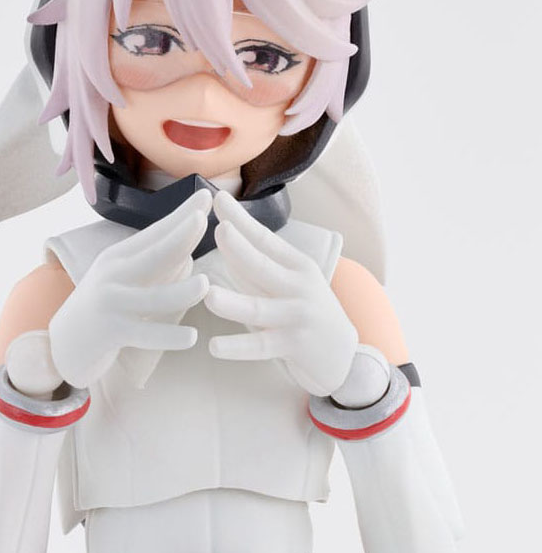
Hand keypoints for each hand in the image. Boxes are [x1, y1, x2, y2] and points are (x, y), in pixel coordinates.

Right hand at [49, 189, 211, 387]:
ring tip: (204, 284)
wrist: (64, 344)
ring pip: (153, 297)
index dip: (182, 214)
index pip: (156, 232)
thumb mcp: (124, 281)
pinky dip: (169, 336)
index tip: (207, 194)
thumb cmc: (104, 308)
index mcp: (120, 257)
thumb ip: (154, 270)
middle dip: (179, 235)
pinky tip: (191, 337)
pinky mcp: (111, 332)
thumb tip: (190, 258)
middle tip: (201, 218)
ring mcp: (111, 302)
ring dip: (180, 291)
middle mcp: (113, 274)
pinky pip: (145, 334)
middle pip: (154, 254)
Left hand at [205, 191, 356, 395]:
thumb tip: (225, 242)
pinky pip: (260, 345)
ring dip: (232, 302)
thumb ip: (259, 268)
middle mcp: (299, 287)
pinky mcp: (293, 345)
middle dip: (240, 248)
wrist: (343, 353)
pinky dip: (237, 347)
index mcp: (297, 265)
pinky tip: (214, 347)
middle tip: (219, 232)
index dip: (242, 220)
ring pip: (258, 308)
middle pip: (263, 266)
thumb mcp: (290, 283)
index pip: (265, 238)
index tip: (218, 199)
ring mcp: (297, 316)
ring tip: (208, 295)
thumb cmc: (305, 312)